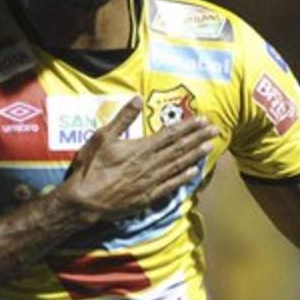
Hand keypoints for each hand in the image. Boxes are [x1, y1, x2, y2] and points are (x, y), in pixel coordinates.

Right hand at [54, 95, 217, 222]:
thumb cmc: (91, 167)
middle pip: (179, 148)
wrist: (85, 201)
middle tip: (215, 130)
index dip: (187, 127)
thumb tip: (137, 98)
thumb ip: (122, 118)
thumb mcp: (102, 137)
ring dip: (195, 155)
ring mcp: (151, 182)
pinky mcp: (147, 197)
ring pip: (178, 165)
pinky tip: (194, 173)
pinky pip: (171, 186)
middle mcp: (150, 164)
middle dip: (197, 138)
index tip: (202, 120)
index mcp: (140, 148)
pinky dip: (183, 178)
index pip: (169, 134)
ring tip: (210, 147)